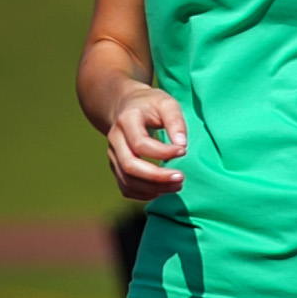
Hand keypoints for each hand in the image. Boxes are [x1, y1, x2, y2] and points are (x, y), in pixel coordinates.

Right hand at [106, 84, 187, 200]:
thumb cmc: (150, 104)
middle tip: (181, 178)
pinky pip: (126, 187)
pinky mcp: (116, 166)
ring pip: (127, 180)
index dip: (163, 152)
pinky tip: (162, 190)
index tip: (183, 151)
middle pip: (130, 166)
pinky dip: (144, 194)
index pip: (141, 144)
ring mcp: (112, 155)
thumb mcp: (166, 103)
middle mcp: (114, 139)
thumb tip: (182, 145)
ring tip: (177, 186)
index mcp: (126, 121)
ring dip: (153, 188)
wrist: (126, 106)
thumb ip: (176, 121)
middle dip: (157, 177)